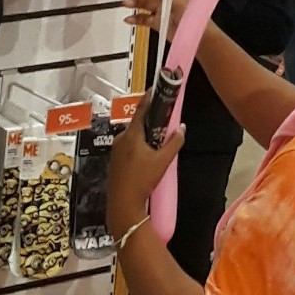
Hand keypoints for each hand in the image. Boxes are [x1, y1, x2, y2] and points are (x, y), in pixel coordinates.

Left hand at [106, 100, 183, 237]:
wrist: (123, 206)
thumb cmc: (142, 181)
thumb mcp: (163, 161)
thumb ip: (174, 142)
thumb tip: (181, 127)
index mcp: (131, 135)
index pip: (141, 109)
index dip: (150, 97)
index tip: (157, 88)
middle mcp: (120, 139)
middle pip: (138, 124)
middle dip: (150, 123)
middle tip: (164, 125)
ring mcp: (115, 151)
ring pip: (132, 136)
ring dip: (144, 137)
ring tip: (156, 146)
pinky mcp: (113, 162)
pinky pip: (127, 147)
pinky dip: (137, 147)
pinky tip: (145, 158)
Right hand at [127, 0, 193, 37]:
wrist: (196, 37)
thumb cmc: (195, 17)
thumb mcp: (180, 2)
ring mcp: (163, 10)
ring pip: (146, 4)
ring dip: (136, 3)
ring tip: (127, 4)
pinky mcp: (158, 22)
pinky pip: (145, 18)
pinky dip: (136, 18)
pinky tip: (129, 18)